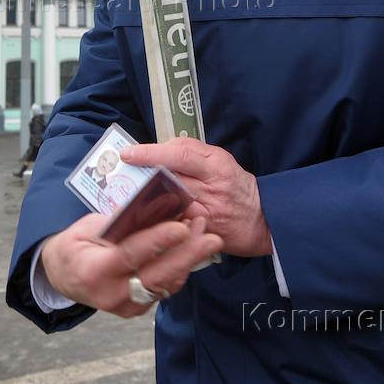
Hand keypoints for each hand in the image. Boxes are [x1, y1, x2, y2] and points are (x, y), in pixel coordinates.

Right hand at [40, 213, 221, 317]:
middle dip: (188, 256)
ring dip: (189, 260)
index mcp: (94, 271)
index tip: (182, 227)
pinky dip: (180, 269)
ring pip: (166, 284)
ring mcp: (127, 306)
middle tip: (212, 238)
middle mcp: (112, 294)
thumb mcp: (87, 227)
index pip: (131, 255)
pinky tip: (193, 249)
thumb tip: (151, 207)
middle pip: (157, 276)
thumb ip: (118, 222)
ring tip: (207, 235)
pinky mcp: (138, 308)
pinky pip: (164, 288)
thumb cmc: (75, 246)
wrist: (64, 277)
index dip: (158, 241)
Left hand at [120, 138, 272, 257]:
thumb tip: (158, 149)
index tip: (128, 153)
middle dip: (143, 178)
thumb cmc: (235, 185)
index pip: (180, 154)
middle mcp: (211, 188)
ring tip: (126, 197)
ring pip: (167, 205)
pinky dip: (158, 220)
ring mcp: (206, 212)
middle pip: (169, 179)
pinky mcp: (202, 233)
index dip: (151, 153)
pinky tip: (142, 218)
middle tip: (120, 176)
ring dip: (146, 201)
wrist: (262, 219)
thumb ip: (190, 153)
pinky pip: (174, 224)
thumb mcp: (218, 160)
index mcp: (215, 165)